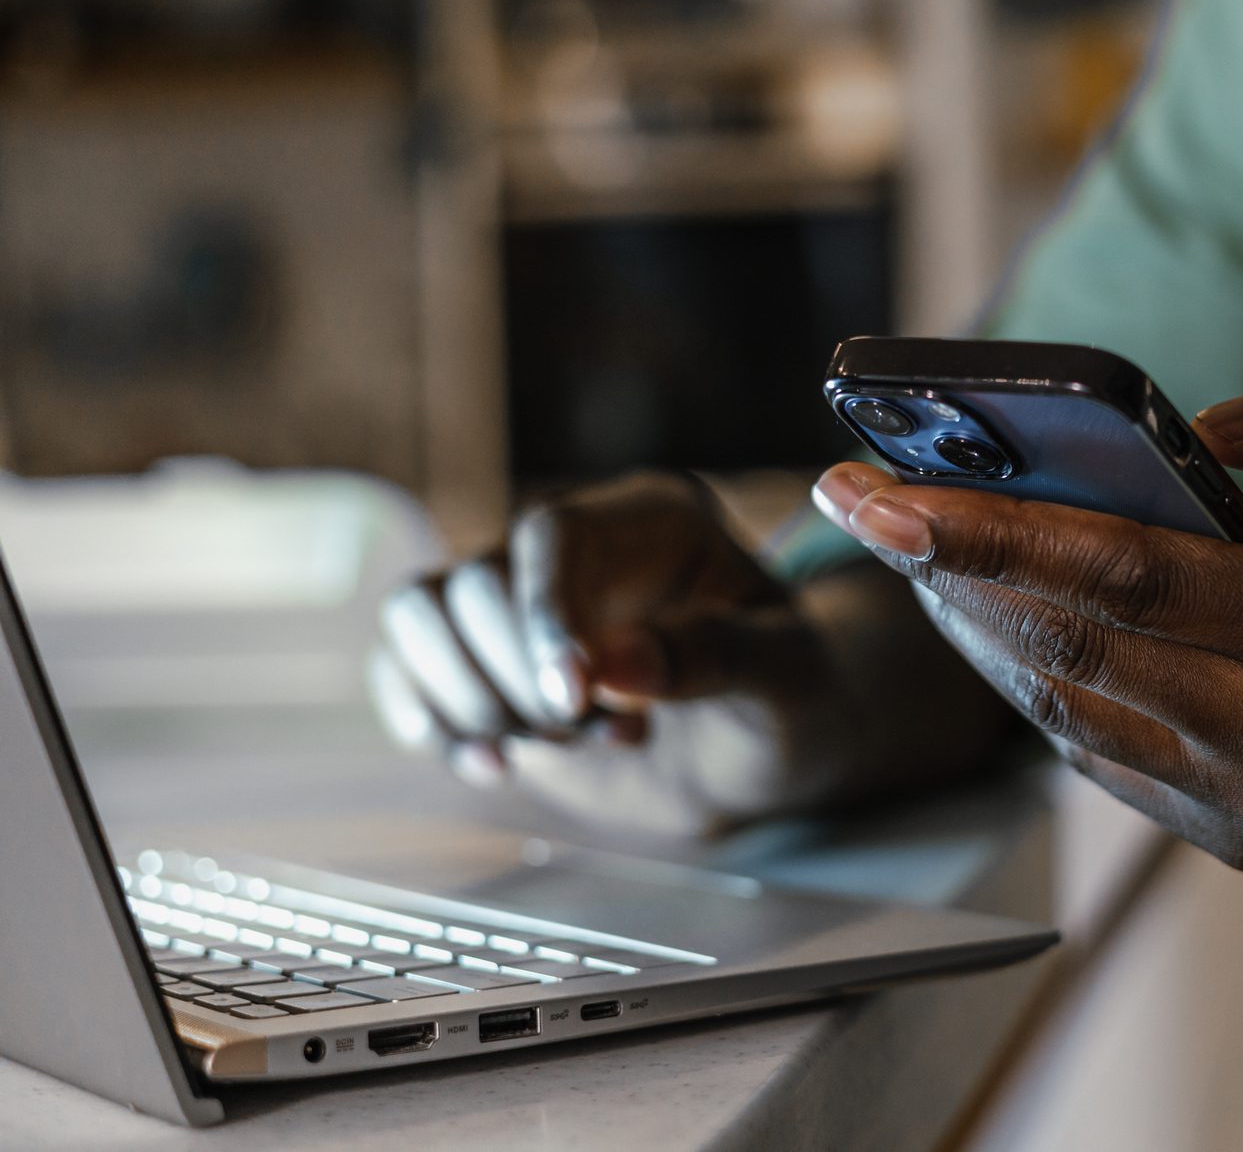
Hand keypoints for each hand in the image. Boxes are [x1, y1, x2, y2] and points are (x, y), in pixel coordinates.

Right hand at [368, 471, 878, 835]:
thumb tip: (613, 662)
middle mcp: (576, 545)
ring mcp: (521, 599)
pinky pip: (404, 662)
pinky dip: (428, 718)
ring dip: (474, 700)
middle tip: (608, 732)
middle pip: (476, 582)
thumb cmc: (793, 695)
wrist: (772, 743)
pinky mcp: (484, 658)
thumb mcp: (788, 675)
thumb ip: (714, 657)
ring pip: (420, 612)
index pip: (555, 536)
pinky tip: (495, 766)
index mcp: (654, 521)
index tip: (570, 701)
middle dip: (525, 683)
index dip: (545, 617)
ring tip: (563, 743)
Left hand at [812, 348, 1242, 884]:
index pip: (1133, 578)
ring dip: (976, 625)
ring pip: (1071, 708)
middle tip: (850, 496)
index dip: (995, 528)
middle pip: (1074, 645)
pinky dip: (1038, 684)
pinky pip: (1108, 756)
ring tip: (904, 547)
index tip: (884, 488)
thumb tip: (1209, 424)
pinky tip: (991, 622)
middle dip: (945, 569)